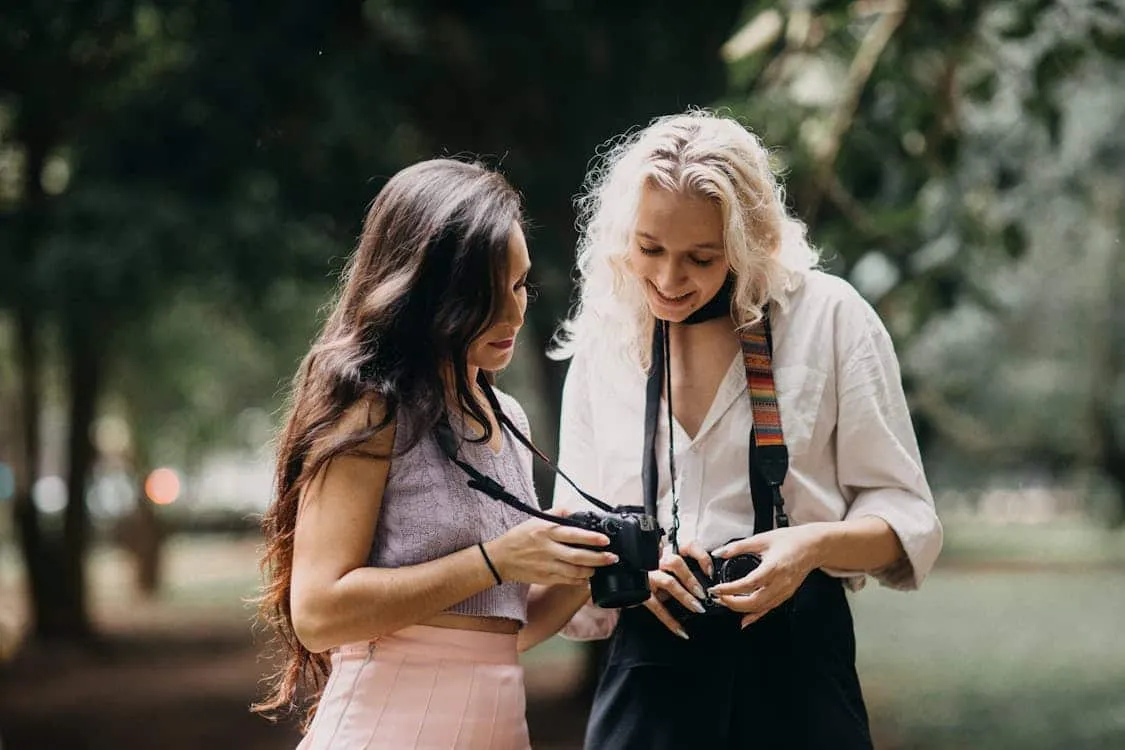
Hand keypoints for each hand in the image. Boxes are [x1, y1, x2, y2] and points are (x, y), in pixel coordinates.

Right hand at [485, 510, 616, 586]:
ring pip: (574, 572)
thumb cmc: (519, 537)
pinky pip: (566, 581)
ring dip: (590, 571)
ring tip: (599, 568)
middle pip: (578, 556)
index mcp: (546, 532)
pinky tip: (586, 578)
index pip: (573, 534)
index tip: (605, 540)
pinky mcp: (545, 578)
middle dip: (598, 558)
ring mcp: (547, 566)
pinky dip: (579, 580)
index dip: (591, 538)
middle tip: (611, 557)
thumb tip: (572, 510)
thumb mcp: (535, 519)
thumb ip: (556, 514)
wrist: (500, 558)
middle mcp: (548, 549)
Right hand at [640, 540, 711, 639]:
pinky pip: (657, 607)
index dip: (701, 557)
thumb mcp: (667, 568)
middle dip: (691, 579)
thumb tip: (707, 581)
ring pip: (668, 582)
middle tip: (702, 593)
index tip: (710, 571)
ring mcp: (649, 576)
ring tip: (697, 608)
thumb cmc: (652, 574)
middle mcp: (657, 561)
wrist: (625, 579)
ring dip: (685, 595)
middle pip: (675, 562)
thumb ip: (684, 570)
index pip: (688, 546)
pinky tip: (681, 631)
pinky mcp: (642, 593)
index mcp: (668, 552)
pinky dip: (670, 621)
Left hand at [707, 524, 826, 627]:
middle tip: (717, 597)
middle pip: (753, 601)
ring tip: (725, 603)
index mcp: (773, 567)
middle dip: (732, 603)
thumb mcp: (761, 539)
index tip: (716, 589)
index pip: (748, 584)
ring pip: (760, 608)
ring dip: (740, 609)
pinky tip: (744, 620)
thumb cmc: (791, 540)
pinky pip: (769, 609)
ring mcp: (784, 591)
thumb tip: (719, 553)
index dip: (729, 589)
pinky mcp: (786, 595)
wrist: (813, 546)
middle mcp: (780, 583)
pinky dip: (755, 616)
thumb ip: (738, 547)